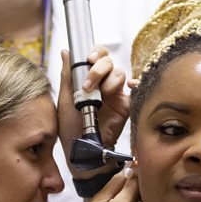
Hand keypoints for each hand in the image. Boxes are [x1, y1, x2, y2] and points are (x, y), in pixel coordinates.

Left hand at [57, 47, 130, 175]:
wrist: (82, 150)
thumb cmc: (70, 127)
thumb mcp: (65, 99)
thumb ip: (67, 75)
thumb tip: (66, 52)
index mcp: (88, 78)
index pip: (96, 56)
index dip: (95, 52)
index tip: (88, 58)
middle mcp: (102, 83)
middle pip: (109, 61)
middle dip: (99, 68)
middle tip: (88, 85)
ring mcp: (115, 93)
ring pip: (119, 73)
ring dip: (109, 81)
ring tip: (99, 96)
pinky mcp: (126, 105)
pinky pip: (135, 89)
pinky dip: (135, 83)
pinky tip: (130, 86)